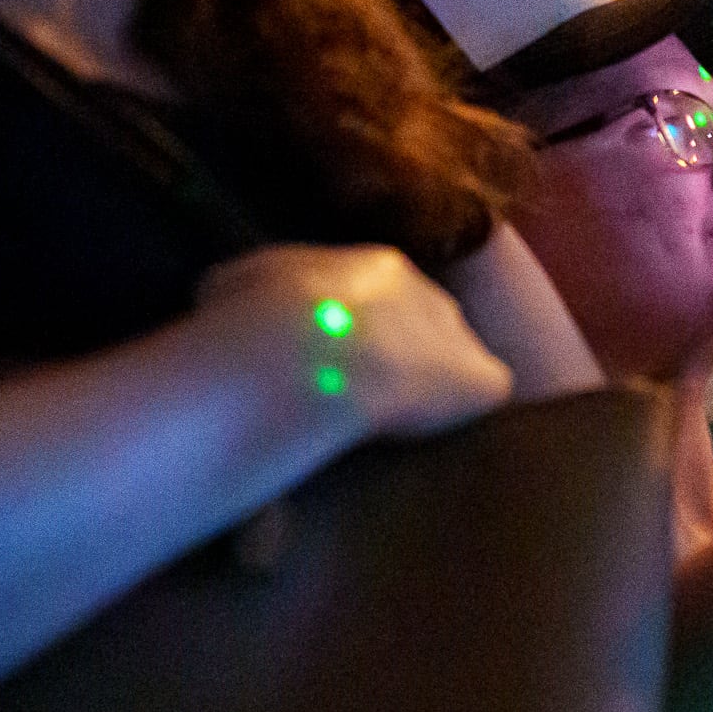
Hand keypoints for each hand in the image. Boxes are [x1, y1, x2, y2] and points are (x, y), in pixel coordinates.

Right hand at [199, 242, 511, 439]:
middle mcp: (429, 294)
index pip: (381, 299)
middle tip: (365, 395)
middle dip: (401, 358)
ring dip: (429, 391)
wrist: (306, 348)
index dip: (358, 334)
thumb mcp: (233, 289)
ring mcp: (462, 336)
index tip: (336, 362)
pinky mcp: (483, 382)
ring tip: (393, 424)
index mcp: (376, 269)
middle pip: (427, 327)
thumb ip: (250, 294)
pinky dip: (460, 420)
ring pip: (456, 363)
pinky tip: (430, 442)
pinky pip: (481, 399)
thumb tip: (230, 302)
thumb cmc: (256, 319)